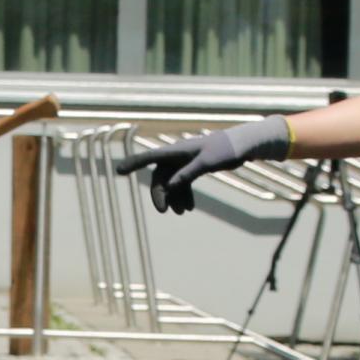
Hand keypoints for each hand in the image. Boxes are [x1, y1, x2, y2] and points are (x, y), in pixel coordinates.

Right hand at [120, 117, 288, 212]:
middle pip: (160, 177)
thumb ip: (188, 173)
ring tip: (182, 212)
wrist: (241, 146)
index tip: (118, 170)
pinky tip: (188, 208)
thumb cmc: (225, 149)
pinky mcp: (192, 168)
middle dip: (161, 194)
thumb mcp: (207, 162)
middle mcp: (176, 156)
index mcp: (176, 150)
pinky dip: (183, 195)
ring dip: (174, 197)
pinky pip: (181, 183)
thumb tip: (171, 186)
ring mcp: (184, 162)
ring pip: (171, 183)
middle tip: (164, 211)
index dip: (133, 163)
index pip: (150, 157)